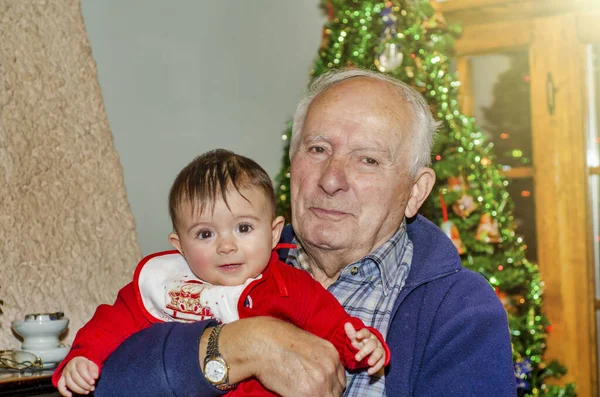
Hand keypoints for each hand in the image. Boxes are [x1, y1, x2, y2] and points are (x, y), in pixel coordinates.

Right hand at [56, 357, 98, 396]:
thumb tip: (95, 377)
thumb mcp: (93, 364)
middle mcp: (69, 366)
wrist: (79, 362)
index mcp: (78, 361)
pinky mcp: (61, 379)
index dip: (87, 377)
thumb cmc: (86, 364)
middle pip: (75, 377)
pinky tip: (70, 395)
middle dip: (84, 385)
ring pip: (69, 383)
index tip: (93, 382)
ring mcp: (64, 373)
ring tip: (86, 391)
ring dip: (78, 389)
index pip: (81, 369)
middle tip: (91, 388)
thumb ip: (94, 370)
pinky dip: (64, 392)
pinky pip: (60, 386)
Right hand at [212, 317, 345, 396]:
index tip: (320, 388)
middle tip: (310, 392)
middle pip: (336, 392)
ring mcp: (321, 382)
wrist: (262, 343)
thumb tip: (319, 373)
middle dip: (325, 393)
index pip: (340, 380)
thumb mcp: (308, 344)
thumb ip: (319, 360)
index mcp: (332, 354)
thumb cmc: (278, 341)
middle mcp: (330, 367)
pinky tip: (294, 394)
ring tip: (302, 393)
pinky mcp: (308, 394)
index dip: (330, 386)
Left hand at [344, 322, 385, 374]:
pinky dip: (376, 367)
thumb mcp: (355, 338)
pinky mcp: (382, 357)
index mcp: (368, 335)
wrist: (369, 349)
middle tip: (357, 358)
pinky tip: (369, 372)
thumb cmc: (361, 342)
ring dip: (374, 358)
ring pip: (379, 353)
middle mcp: (375, 341)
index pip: (366, 332)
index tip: (357, 336)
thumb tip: (346, 323)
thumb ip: (351, 333)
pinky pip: (381, 362)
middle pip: (372, 344)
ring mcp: (379, 349)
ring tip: (368, 363)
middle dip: (365, 351)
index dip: (362, 333)